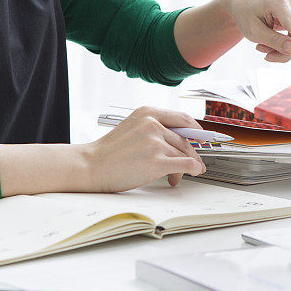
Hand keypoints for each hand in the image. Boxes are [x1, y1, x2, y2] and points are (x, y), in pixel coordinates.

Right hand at [86, 106, 205, 190]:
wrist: (90, 166)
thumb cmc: (109, 152)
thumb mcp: (133, 127)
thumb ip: (155, 128)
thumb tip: (181, 139)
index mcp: (147, 112)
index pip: (182, 118)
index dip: (195, 129)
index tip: (200, 137)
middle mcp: (153, 124)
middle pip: (185, 140)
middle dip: (193, 154)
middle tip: (196, 164)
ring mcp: (155, 143)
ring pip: (184, 154)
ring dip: (184, 168)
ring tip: (176, 177)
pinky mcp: (156, 162)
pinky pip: (186, 164)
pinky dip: (191, 170)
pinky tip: (187, 174)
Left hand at [223, 0, 290, 62]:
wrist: (245, 3)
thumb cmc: (247, 16)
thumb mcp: (254, 31)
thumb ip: (273, 41)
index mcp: (278, 1)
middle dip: (283, 51)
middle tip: (263, 52)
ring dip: (285, 49)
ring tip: (264, 46)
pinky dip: (289, 44)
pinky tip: (272, 42)